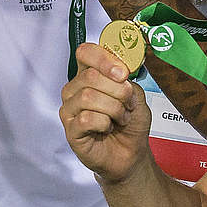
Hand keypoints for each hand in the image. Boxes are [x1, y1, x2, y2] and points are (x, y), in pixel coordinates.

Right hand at [60, 42, 153, 183]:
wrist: (131, 153)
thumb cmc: (130, 124)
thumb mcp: (136, 95)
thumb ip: (126, 80)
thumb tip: (119, 70)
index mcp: (88, 75)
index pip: (85, 53)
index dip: (103, 59)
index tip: (122, 73)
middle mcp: (75, 90)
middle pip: (89, 76)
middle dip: (117, 90)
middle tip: (127, 103)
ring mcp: (70, 110)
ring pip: (88, 97)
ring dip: (113, 108)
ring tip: (120, 118)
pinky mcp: (71, 130)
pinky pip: (86, 119)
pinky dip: (104, 123)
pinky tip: (107, 128)